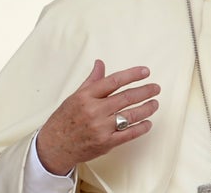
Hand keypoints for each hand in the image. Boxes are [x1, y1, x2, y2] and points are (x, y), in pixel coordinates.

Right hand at [35, 59, 160, 174]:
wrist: (54, 147)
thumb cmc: (64, 120)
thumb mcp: (75, 96)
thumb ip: (92, 80)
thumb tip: (100, 63)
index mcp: (86, 96)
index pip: (114, 81)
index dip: (132, 74)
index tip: (146, 71)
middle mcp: (94, 111)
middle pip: (126, 97)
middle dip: (145, 91)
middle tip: (156, 88)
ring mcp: (101, 128)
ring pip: (131, 115)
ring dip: (146, 108)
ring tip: (155, 103)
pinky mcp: (105, 143)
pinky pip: (128, 134)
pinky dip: (141, 128)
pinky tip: (148, 123)